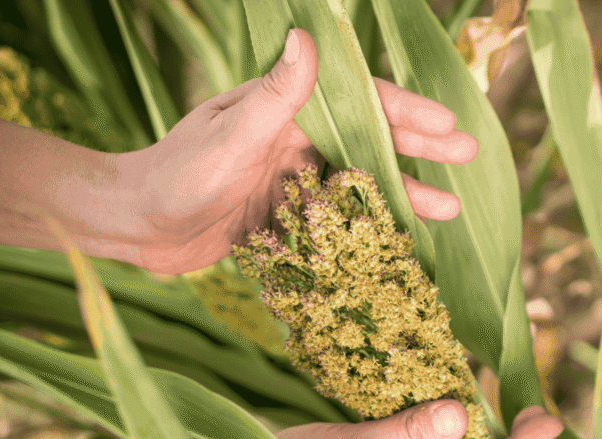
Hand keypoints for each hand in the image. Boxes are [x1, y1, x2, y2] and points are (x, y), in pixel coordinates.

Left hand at [112, 29, 476, 273]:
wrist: (135, 226)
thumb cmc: (177, 174)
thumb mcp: (231, 135)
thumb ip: (275, 95)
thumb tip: (307, 38)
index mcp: (284, 108)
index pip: (357, 103)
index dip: (405, 112)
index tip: (446, 125)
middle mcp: (291, 136)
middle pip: (366, 138)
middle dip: (418, 147)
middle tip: (466, 156)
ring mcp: (288, 176)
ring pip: (357, 179)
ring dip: (401, 191)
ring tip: (447, 209)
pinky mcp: (280, 213)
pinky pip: (335, 215)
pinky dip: (367, 223)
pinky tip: (397, 236)